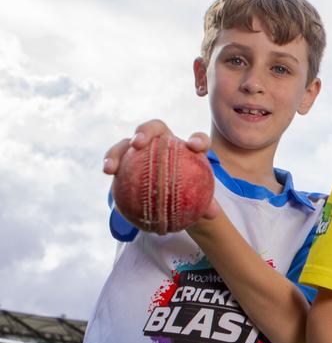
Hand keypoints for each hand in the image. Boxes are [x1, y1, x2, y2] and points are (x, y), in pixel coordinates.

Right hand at [103, 120, 219, 221]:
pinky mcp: (127, 156)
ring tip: (114, 164)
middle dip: (146, 131)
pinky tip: (108, 171)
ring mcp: (143, 147)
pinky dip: (112, 161)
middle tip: (138, 143)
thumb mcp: (197, 201)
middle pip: (156, 128)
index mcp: (187, 149)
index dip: (198, 140)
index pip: (197, 141)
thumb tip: (212, 214)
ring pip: (129, 141)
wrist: (167, 196)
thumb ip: (206, 204)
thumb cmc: (186, 195)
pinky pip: (117, 156)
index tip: (194, 147)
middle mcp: (164, 142)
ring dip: (120, 149)